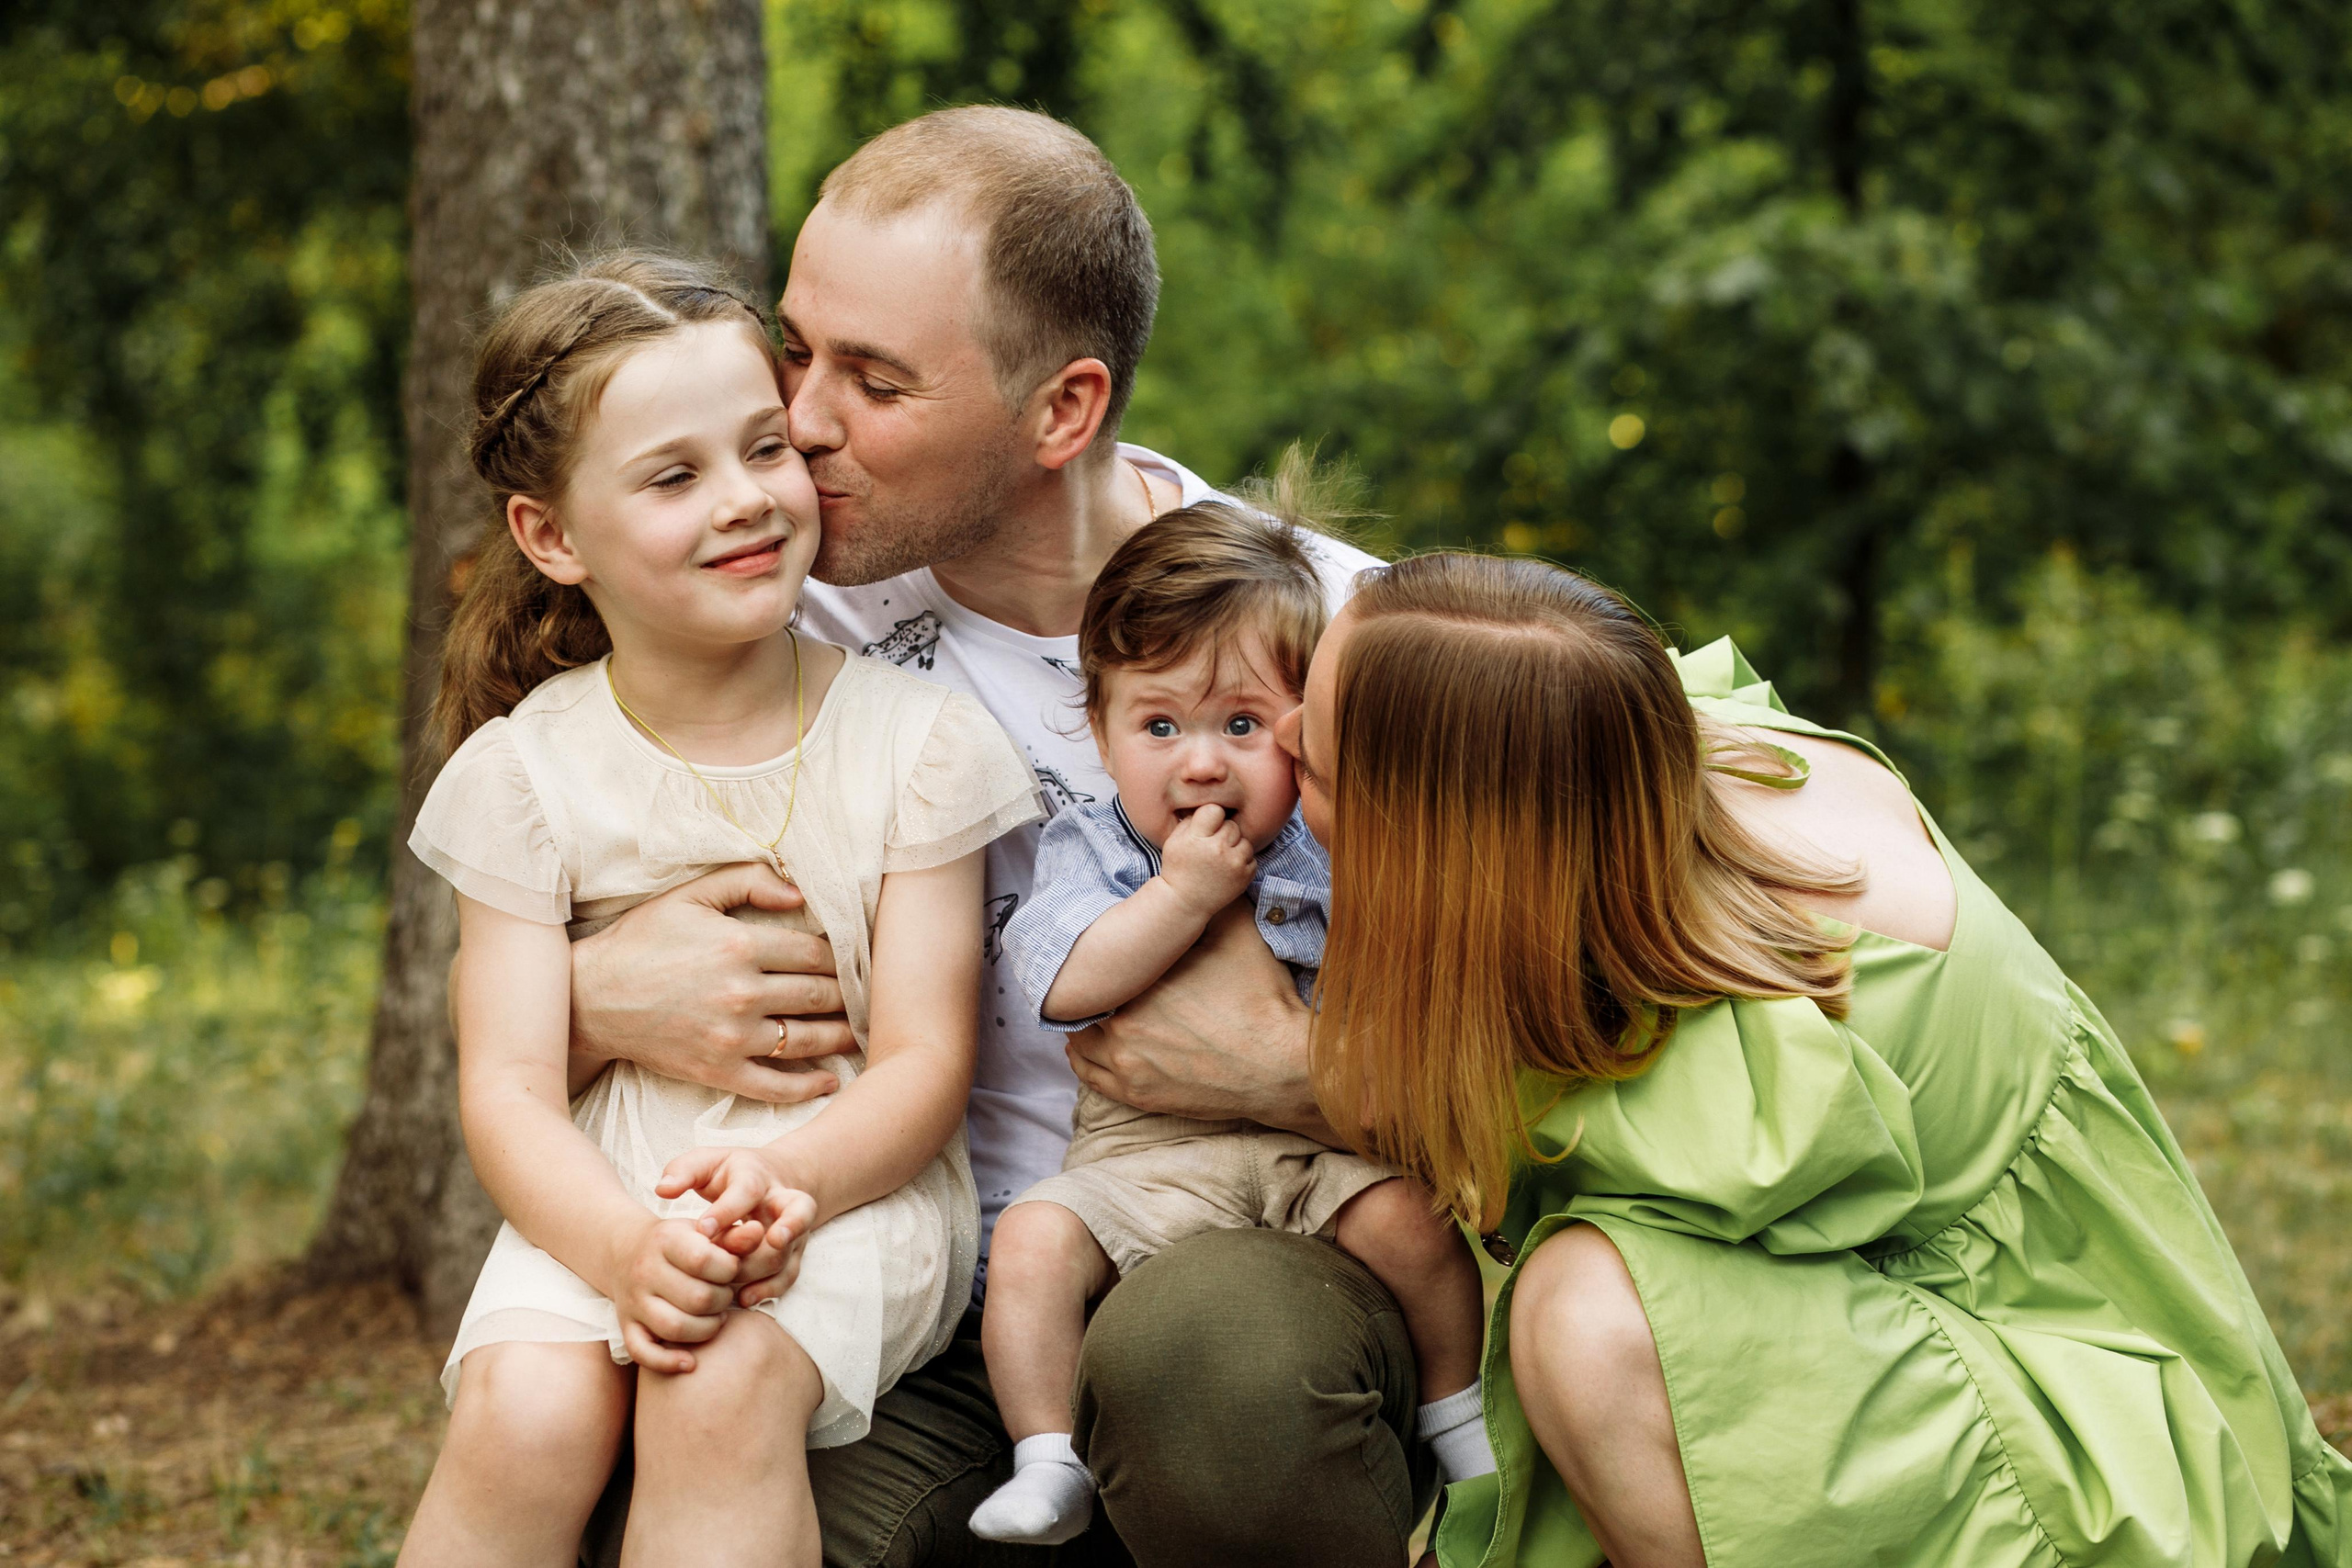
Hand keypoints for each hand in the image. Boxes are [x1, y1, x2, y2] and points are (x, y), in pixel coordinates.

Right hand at [568, 863, 852, 1103]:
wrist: (592, 998)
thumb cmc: (642, 940)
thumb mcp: (690, 896)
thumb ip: (748, 882)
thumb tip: (800, 892)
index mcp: (738, 945)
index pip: (814, 952)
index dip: (840, 956)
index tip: (853, 960)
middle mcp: (741, 993)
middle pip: (818, 995)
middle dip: (847, 995)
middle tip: (867, 997)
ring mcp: (731, 1037)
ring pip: (807, 1039)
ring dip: (840, 1038)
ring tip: (858, 1033)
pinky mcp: (718, 1071)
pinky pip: (775, 1085)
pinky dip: (807, 1086)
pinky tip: (828, 1080)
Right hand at [605, 1216, 742, 1373]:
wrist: (627, 1250)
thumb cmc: (680, 1242)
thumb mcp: (705, 1229)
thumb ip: (734, 1236)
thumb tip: (759, 1232)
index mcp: (665, 1240)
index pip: (704, 1260)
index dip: (729, 1270)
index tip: (732, 1270)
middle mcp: (645, 1271)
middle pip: (697, 1299)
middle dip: (722, 1301)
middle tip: (726, 1295)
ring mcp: (633, 1301)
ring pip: (675, 1328)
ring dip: (706, 1329)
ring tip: (715, 1317)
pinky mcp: (626, 1326)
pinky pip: (643, 1353)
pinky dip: (668, 1363)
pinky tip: (690, 1362)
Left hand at [657, 1145, 818, 1309]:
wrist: (769, 1180)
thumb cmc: (728, 1174)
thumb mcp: (705, 1163)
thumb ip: (683, 1172)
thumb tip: (663, 1190)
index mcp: (756, 1176)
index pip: (748, 1190)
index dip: (727, 1210)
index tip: (702, 1229)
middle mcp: (782, 1201)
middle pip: (797, 1212)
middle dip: (786, 1228)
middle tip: (762, 1245)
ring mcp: (792, 1229)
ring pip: (788, 1252)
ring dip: (760, 1269)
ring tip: (728, 1282)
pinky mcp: (792, 1253)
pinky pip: (788, 1275)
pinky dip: (769, 1289)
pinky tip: (744, 1298)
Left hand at [1065, 902, 1334, 1139]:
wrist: (1282, 1064)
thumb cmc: (1260, 998)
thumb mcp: (1237, 931)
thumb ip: (1207, 899)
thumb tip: (1197, 864)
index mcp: (1140, 982)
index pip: (1099, 966)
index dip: (1101, 957)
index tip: (1106, 951)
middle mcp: (1123, 1026)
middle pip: (1087, 1003)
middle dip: (1095, 991)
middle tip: (1104, 980)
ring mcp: (1128, 1066)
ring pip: (1080, 1042)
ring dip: (1087, 1026)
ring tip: (1098, 1011)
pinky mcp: (1139, 1096)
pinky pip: (1089, 1076)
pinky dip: (1085, 1060)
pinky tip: (1091, 1046)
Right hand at [1155, 804, 1255, 916]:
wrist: (1185, 902)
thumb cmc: (1178, 868)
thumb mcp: (1174, 841)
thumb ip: (1190, 820)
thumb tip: (1208, 805)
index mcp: (1197, 838)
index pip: (1214, 810)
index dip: (1210, 817)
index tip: (1206, 826)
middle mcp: (1217, 849)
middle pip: (1232, 825)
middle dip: (1223, 832)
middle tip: (1212, 846)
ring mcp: (1234, 864)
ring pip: (1245, 841)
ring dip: (1235, 847)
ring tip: (1221, 858)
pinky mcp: (1245, 876)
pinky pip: (1251, 858)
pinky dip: (1242, 862)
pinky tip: (1227, 869)